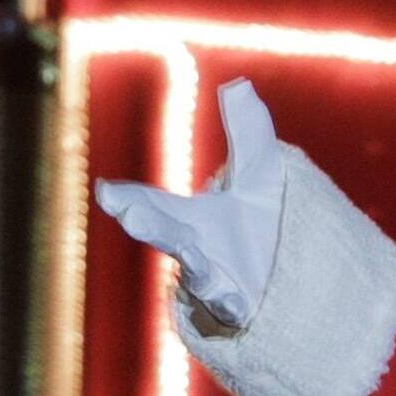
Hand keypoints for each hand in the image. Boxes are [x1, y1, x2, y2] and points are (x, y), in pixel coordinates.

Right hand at [92, 80, 300, 329]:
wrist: (288, 291)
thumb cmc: (261, 234)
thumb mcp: (260, 176)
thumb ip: (249, 133)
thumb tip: (239, 85)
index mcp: (191, 221)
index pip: (156, 205)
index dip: (130, 198)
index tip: (106, 191)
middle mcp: (196, 254)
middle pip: (169, 235)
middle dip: (150, 222)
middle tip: (129, 210)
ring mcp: (217, 287)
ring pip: (200, 276)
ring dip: (195, 266)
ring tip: (195, 258)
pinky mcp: (243, 310)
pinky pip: (234, 308)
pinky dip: (231, 301)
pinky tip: (234, 298)